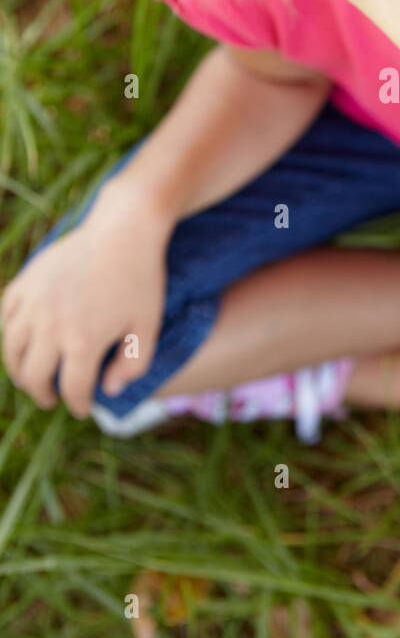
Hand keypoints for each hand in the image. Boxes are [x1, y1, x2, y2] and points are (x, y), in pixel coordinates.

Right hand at [0, 185, 170, 418]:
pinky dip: (9, 335)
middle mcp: (51, 326)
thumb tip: (108, 390)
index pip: (73, 389)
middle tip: (52, 399)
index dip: (79, 404)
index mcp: (83, 341)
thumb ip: (133, 366)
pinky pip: (6, 317)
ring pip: (12, 350)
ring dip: (20, 370)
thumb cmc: (141, 279)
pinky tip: (21, 343)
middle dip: (43, 393)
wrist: (123, 229)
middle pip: (34, 376)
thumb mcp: (148, 327)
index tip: (84, 408)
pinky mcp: (25, 282)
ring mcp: (33, 302)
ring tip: (31, 377)